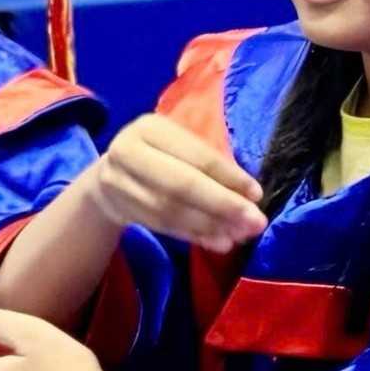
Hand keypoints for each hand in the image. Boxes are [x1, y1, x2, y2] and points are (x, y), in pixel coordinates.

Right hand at [88, 113, 267, 249]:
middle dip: (222, 206)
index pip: (197, 156)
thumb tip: (251, 196)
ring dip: (210, 226)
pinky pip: (163, 226)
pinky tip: (218, 242)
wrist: (111, 174)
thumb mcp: (181, 146)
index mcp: (150, 128)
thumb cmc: (161, 155)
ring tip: (240, 236)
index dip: (230, 177)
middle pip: (181, 185)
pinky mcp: (120, 208)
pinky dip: (194, 235)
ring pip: (171, 211)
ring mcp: (119, 183)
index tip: (257, 195)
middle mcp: (128, 152)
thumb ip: (211, 166)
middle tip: (255, 223)